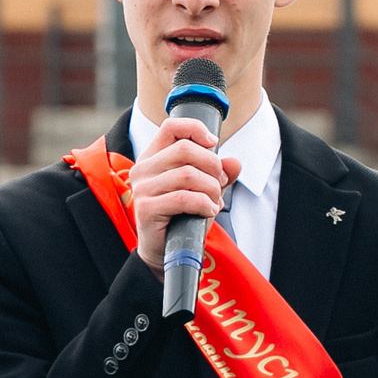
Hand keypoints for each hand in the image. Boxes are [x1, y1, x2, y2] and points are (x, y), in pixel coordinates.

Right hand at [130, 116, 240, 268]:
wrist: (164, 251)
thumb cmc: (182, 216)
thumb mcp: (204, 190)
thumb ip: (219, 174)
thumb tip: (235, 162)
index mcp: (154, 157)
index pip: (171, 127)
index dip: (196, 129)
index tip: (214, 143)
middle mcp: (143, 168)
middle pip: (184, 149)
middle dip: (212, 166)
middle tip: (219, 184)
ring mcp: (142, 188)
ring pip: (187, 174)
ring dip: (210, 189)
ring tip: (214, 202)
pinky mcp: (146, 208)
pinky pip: (183, 198)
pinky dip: (203, 204)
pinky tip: (208, 211)